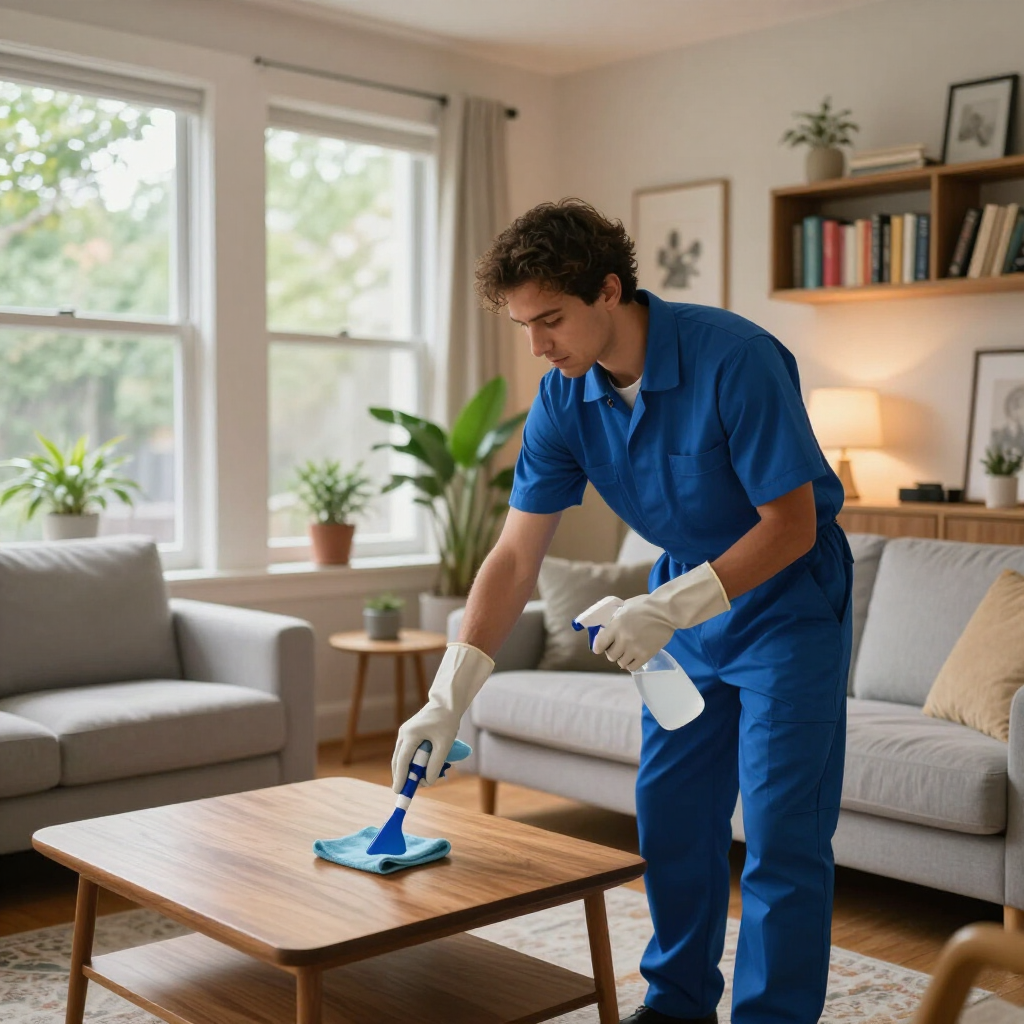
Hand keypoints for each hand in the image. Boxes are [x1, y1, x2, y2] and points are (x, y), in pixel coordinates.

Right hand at [391, 642, 492, 791]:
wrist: (447, 703)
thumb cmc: (447, 722)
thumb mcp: (444, 745)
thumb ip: (435, 764)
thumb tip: (426, 781)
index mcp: (410, 735)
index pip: (402, 761)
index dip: (400, 778)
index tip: (398, 791)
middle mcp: (404, 734)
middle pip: (398, 761)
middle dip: (402, 776)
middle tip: (406, 791)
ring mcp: (405, 733)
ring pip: (402, 757)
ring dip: (409, 770)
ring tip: (418, 781)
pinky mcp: (410, 734)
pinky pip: (408, 752)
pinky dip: (412, 762)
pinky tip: (421, 769)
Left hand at [592, 562, 729, 671]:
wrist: (666, 611)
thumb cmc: (646, 605)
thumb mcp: (625, 607)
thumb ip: (615, 618)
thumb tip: (608, 626)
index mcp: (616, 625)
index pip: (599, 644)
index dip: (599, 646)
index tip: (601, 646)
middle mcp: (623, 639)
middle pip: (610, 655)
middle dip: (612, 652)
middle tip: (618, 647)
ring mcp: (635, 649)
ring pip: (621, 663)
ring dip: (623, 658)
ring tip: (628, 652)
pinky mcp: (646, 655)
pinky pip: (632, 667)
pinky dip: (631, 664)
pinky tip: (634, 657)